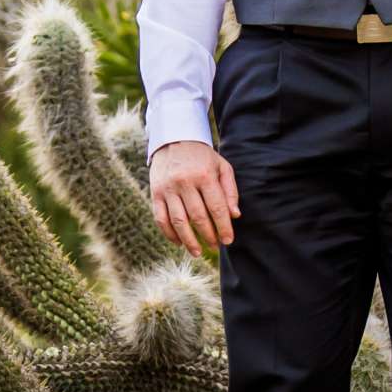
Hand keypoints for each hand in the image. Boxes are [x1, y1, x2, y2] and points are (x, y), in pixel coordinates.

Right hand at [148, 140, 240, 255]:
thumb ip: (230, 190)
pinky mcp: (155, 193)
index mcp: (204, 176)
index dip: (223, 227)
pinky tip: (179, 243)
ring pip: (178, 221)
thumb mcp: (222, 167)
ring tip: (197, 252)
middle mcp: (185, 182)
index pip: (217, 208)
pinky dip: (169, 234)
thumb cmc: (203, 157)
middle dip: (208, 236)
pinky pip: (161, 219)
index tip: (228, 241)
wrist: (174, 139)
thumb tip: (235, 216)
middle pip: (198, 217)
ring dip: (189, 240)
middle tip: (215, 246)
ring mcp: (168, 189)